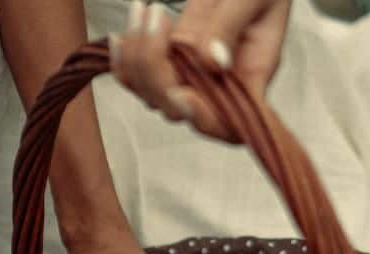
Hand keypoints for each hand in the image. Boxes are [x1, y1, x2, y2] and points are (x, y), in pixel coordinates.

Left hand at [109, 0, 290, 138]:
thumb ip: (230, 27)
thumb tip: (210, 61)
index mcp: (249, 79)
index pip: (226, 124)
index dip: (201, 119)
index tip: (182, 92)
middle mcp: (217, 90)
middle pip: (178, 109)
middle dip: (157, 72)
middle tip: (157, 19)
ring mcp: (191, 83)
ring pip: (153, 96)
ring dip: (138, 58)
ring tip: (142, 12)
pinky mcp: (170, 70)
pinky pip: (139, 80)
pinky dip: (125, 62)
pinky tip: (120, 38)